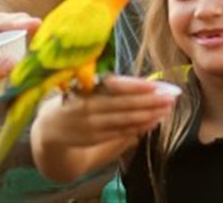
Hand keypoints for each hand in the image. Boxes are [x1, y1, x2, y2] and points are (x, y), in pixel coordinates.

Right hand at [35, 75, 177, 147]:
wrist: (50, 127)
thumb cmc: (75, 99)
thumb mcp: (87, 86)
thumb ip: (115, 86)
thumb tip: (146, 85)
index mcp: (87, 87)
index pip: (116, 85)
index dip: (138, 86)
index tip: (159, 86)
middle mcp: (88, 105)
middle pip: (124, 104)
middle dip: (151, 101)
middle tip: (172, 96)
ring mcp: (91, 124)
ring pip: (125, 119)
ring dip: (149, 115)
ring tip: (167, 109)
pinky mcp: (95, 138)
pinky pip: (121, 132)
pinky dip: (138, 127)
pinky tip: (153, 122)